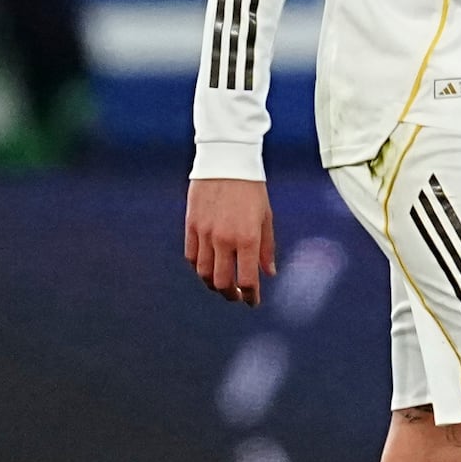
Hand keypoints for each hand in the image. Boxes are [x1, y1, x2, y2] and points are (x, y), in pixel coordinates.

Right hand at [186, 173, 276, 302]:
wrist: (227, 160)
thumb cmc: (251, 187)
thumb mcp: (265, 217)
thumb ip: (266, 248)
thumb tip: (269, 273)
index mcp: (247, 238)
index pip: (247, 280)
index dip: (250, 296)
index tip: (252, 301)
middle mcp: (224, 239)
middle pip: (222, 282)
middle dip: (230, 294)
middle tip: (236, 295)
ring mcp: (205, 233)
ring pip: (204, 273)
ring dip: (213, 284)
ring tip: (221, 284)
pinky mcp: (192, 225)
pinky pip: (191, 256)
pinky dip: (198, 267)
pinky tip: (207, 267)